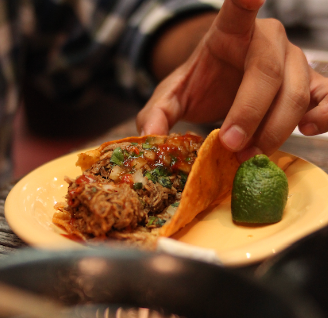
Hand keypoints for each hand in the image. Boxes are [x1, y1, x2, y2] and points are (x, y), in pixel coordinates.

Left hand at [137, 0, 324, 161]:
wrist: (223, 87)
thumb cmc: (200, 84)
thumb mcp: (172, 96)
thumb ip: (157, 113)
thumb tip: (148, 137)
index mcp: (229, 33)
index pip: (238, 9)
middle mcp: (267, 40)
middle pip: (268, 74)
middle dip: (249, 115)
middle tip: (232, 147)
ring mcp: (293, 60)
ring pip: (295, 94)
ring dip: (274, 131)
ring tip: (250, 154)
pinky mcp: (308, 83)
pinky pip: (325, 96)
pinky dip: (323, 114)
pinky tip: (308, 129)